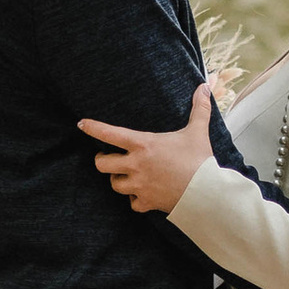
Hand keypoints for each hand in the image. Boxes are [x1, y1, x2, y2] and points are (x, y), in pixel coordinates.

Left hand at [80, 81, 214, 217]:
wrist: (207, 192)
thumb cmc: (199, 160)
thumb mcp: (197, 131)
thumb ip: (199, 108)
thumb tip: (205, 86)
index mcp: (144, 144)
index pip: (110, 134)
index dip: (93, 128)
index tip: (82, 124)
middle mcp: (136, 165)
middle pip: (102, 164)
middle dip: (102, 160)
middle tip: (109, 157)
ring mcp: (139, 185)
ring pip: (114, 184)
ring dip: (118, 179)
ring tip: (126, 175)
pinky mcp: (146, 202)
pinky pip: (132, 203)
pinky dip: (135, 199)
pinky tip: (142, 194)